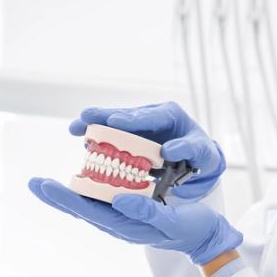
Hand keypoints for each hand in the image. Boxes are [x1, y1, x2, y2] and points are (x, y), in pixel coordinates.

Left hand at [28, 178, 242, 264]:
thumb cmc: (192, 228)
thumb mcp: (174, 220)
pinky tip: (80, 177)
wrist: (205, 237)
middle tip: (33, 182)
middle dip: (57, 196)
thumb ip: (148, 213)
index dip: (65, 198)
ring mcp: (123, 217)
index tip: (44, 185)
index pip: (89, 211)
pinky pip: (102, 199)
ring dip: (67, 193)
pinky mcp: (129, 210)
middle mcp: (119, 223)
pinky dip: (87, 188)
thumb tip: (119, 200)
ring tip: (45, 183)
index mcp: (127, 227)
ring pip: (89, 204)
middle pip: (82, 208)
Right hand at [69, 101, 224, 200]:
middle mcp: (150, 116)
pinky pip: (113, 137)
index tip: (115, 121)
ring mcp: (138, 127)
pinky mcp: (131, 138)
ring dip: (95, 125)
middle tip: (85, 117)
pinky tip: (83, 143)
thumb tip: (168, 151)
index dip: (131, 119)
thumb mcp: (201, 151)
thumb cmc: (201, 154)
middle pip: (125, 115)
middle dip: (104, 116)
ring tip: (75, 127)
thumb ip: (188, 148)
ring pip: (114, 124)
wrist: (198, 161)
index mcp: (169, 115)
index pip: (149, 116)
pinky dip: (99, 139)